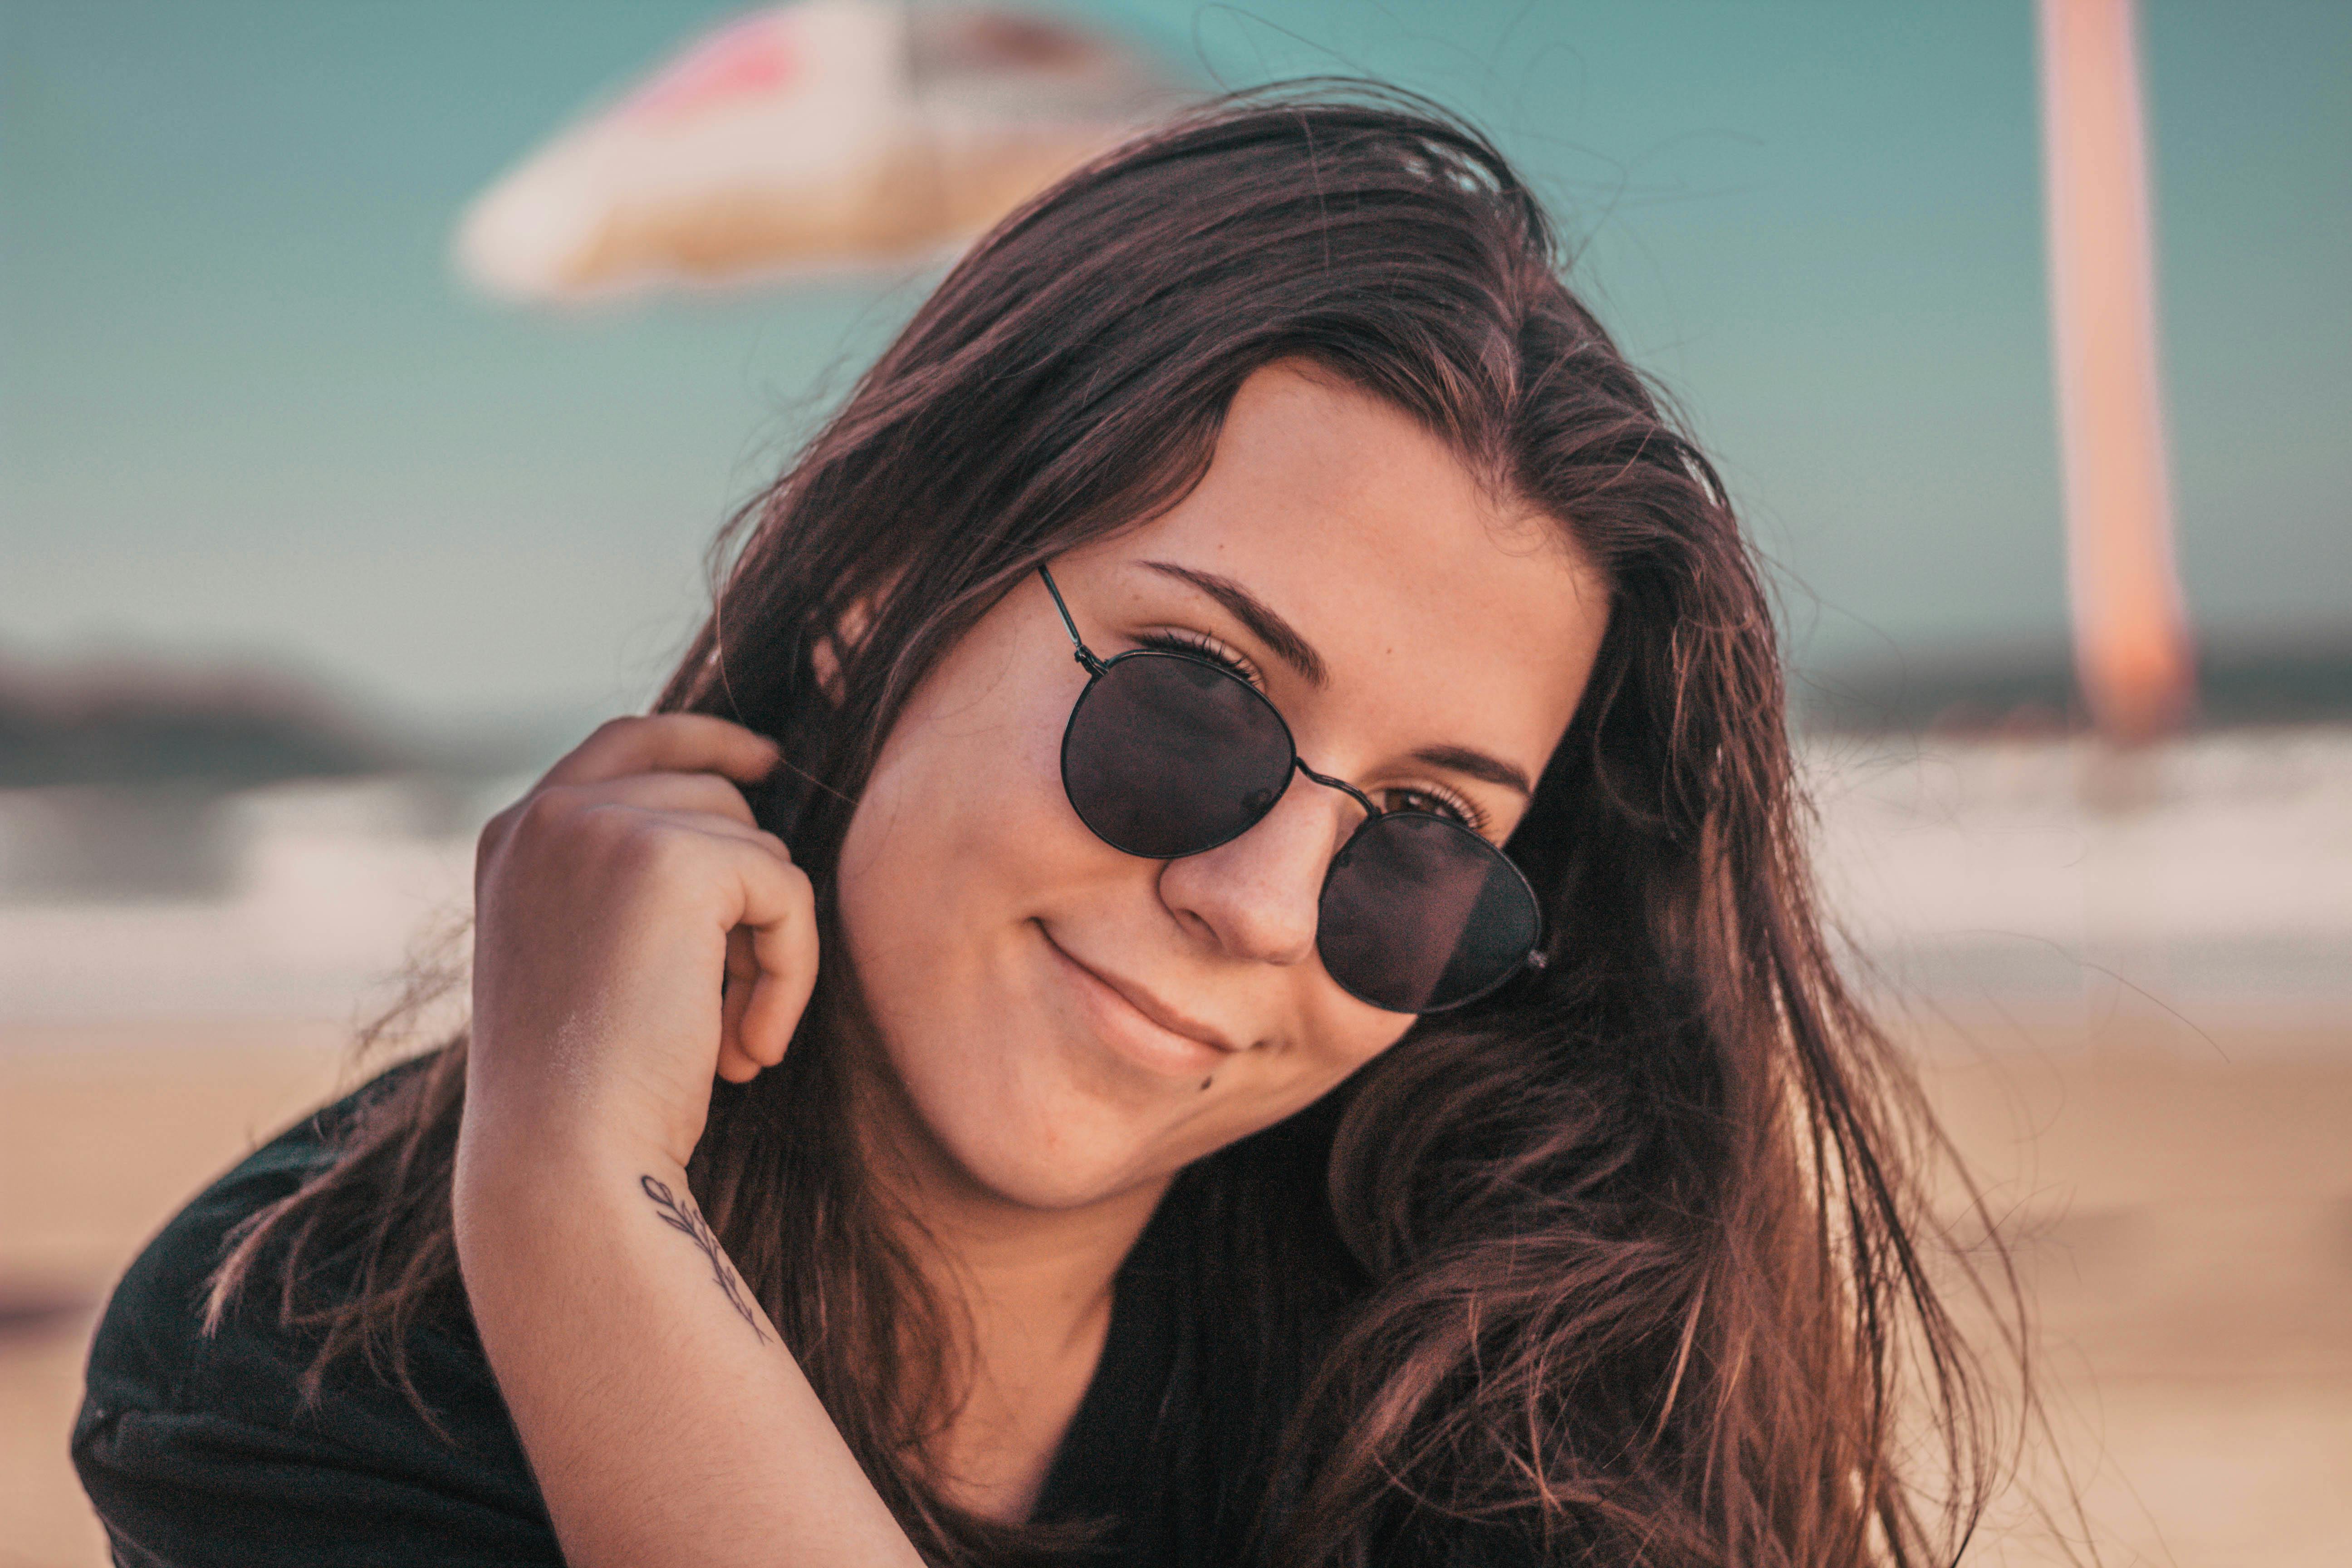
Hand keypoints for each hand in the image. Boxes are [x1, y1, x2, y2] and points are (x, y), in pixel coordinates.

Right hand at [462, 714, 817, 1173]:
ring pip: (758, 848)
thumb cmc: (584, 1092)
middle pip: (712, 794)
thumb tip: (750, 842)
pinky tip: (749, 1047)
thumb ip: (633, 884)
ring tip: (731, 1036)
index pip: (629, 740)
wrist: (562, 1158)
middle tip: (729, 1007)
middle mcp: (549, 814)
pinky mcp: (674, 858)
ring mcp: (605, 826)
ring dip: (768, 948)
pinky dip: (791, 973)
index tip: (766, 761)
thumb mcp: (589, 959)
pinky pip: (788, 891)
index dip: (706, 739)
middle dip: (746, 896)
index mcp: (517, 836)